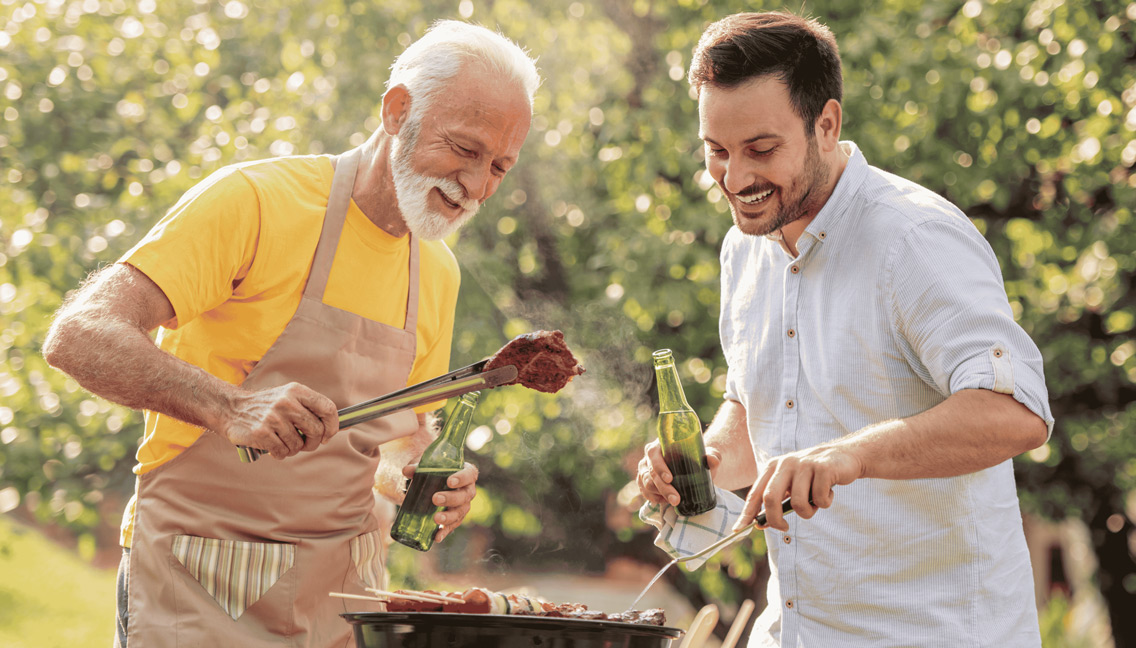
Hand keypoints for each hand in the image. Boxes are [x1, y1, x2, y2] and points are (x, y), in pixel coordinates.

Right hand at [221, 382, 339, 459]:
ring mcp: (273, 418)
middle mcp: (286, 402)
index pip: (328, 408)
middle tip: (304, 444)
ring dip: (292, 448)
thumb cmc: (266, 406)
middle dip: (312, 442)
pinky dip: (279, 453)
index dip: (332, 425)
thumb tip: (330, 430)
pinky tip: (272, 446)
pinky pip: (282, 452)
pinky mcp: (261, 433)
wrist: (231, 408)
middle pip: (316, 430)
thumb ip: (308, 408)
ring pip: (298, 445)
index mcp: (296, 391)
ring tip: (282, 441)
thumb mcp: (288, 396)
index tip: (327, 435)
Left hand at [400, 461, 478, 542]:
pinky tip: (436, 537)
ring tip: (436, 519)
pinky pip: (452, 526)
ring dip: (448, 517)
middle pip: (464, 496)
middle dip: (450, 498)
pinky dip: (444, 532)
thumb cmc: (436, 472)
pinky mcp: (455, 519)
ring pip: (459, 513)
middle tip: (435, 498)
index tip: (450, 481)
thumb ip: (418, 468)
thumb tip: (406, 471)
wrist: (436, 484)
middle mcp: (467, 491)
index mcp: (466, 474)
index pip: (469, 474)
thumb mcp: (428, 467)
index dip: (462, 478)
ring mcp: (463, 506)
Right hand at [636, 440, 720, 507]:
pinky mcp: (644, 480)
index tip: (670, 479)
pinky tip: (665, 501)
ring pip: (646, 483)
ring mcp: (645, 468)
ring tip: (674, 501)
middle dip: (663, 488)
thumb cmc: (699, 458)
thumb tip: (712, 460)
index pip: (654, 454)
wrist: (695, 466)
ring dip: (659, 494)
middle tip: (676, 500)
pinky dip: (653, 498)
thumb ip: (713, 456)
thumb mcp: (709, 455)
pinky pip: (644, 491)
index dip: (659, 467)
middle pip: (650, 472)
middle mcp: (650, 455)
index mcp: (661, 444)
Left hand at [736, 443, 861, 531]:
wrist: (844, 456)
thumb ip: (777, 500)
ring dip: (808, 512)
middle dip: (774, 519)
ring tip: (816, 503)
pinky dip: (825, 503)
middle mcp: (786, 463)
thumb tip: (759, 523)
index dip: (746, 513)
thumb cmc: (814, 476)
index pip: (756, 493)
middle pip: (771, 497)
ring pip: (798, 503)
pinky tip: (829, 492)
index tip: (738, 529)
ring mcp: (804, 465)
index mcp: (773, 467)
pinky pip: (820, 499)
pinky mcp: (823, 468)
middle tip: (783, 528)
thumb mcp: (792, 484)